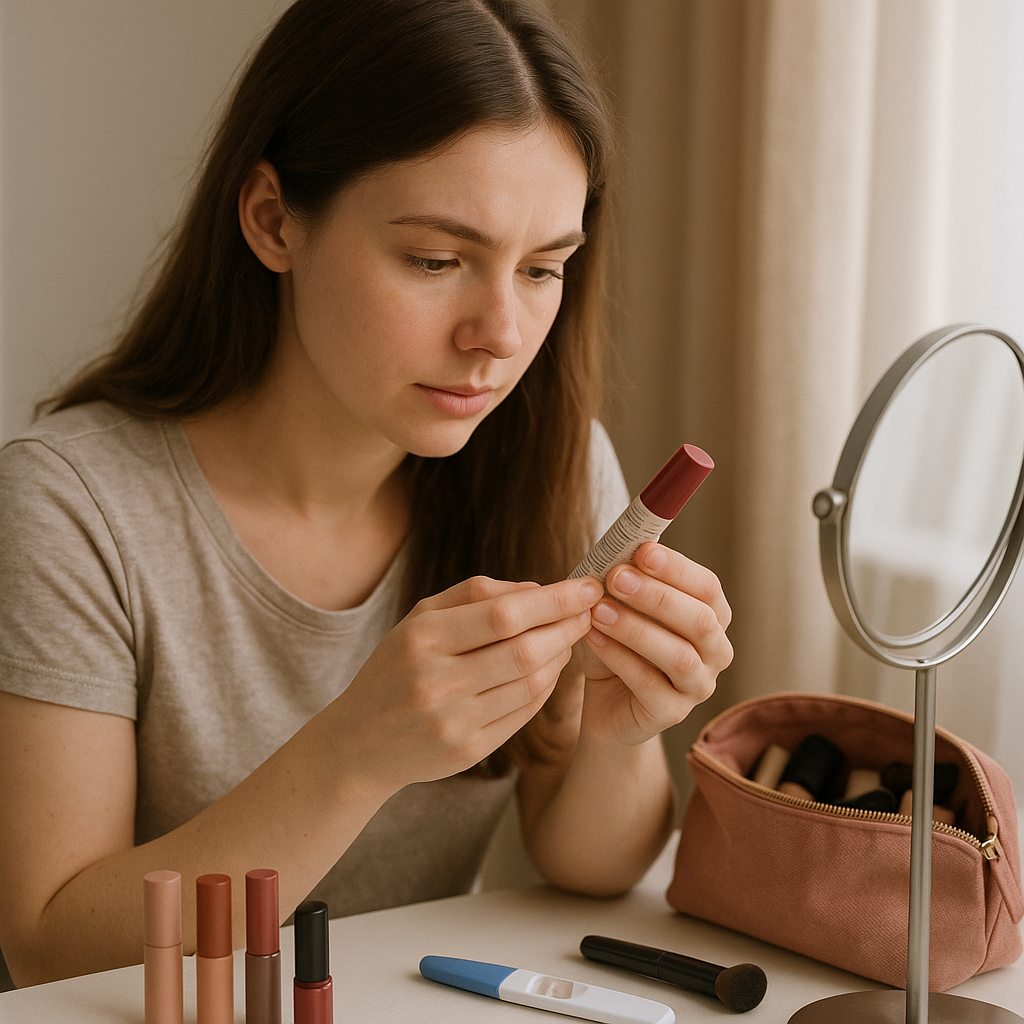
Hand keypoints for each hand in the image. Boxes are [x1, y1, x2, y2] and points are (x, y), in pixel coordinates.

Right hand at [331, 575, 602, 789]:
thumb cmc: (396, 667)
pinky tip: (551, 668)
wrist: (359, 742)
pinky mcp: (467, 751)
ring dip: (561, 656)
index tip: (587, 587)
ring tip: (571, 637)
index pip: (504, 614)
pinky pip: (523, 714)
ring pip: (531, 684)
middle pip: (524, 650)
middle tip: (590, 611)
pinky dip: (545, 687)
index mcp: (422, 638)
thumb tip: (537, 587)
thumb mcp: (420, 618)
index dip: (554, 600)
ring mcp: (452, 721)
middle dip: (567, 627)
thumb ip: (475, 594)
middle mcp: (436, 681)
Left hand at [579, 542, 731, 745]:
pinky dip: (619, 657)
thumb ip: (626, 578)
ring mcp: (698, 686)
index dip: (677, 568)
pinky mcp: (672, 713)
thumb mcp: (621, 604)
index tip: (642, 551)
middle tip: (616, 577)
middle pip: (701, 621)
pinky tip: (592, 637)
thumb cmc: (618, 642)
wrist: (605, 700)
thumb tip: (619, 543)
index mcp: (711, 616)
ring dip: (636, 629)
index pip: (708, 587)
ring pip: (679, 656)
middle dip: (657, 596)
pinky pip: (649, 684)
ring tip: (598, 610)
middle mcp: (715, 652)